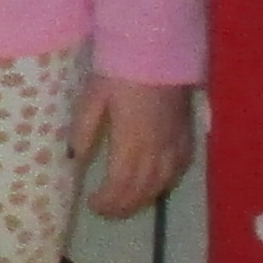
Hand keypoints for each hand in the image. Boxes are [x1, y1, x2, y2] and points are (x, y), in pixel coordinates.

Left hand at [71, 73, 195, 217]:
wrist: (159, 52)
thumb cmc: (120, 72)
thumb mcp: (92, 98)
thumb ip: (84, 131)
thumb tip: (75, 161)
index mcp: (131, 143)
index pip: (120, 186)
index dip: (107, 202)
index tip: (92, 204)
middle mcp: (157, 151)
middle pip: (141, 191)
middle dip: (122, 206)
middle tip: (106, 210)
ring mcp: (175, 145)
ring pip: (161, 185)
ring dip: (142, 199)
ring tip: (125, 203)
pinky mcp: (187, 136)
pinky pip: (178, 170)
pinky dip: (164, 183)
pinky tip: (154, 184)